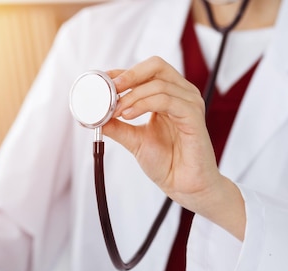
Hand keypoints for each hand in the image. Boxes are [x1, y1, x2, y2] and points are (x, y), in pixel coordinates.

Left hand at [103, 56, 245, 239]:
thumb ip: (117, 126)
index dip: (122, 72)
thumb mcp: (135, 140)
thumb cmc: (168, 163)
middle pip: (156, 66)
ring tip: (116, 111)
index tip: (101, 81)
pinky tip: (129, 115)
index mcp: (170, 96)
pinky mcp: (193, 116)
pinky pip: (166, 100)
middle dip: (129, 75)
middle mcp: (182, 95)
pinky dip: (144, 104)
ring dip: (132, 95)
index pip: (146, 71)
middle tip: (109, 89)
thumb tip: (94, 116)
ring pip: (158, 84)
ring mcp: (190, 104)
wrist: (184, 187)